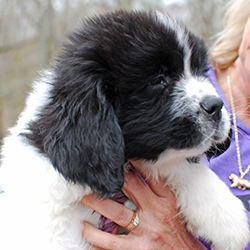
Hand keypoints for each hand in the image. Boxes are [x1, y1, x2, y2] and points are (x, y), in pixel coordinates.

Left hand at [81, 160, 205, 249]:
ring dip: (97, 202)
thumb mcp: (175, 208)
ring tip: (83, 195)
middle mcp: (156, 212)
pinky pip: (111, 241)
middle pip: (130, 187)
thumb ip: (161, 191)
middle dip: (112, 178)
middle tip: (96, 173)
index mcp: (167, 200)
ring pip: (116, 212)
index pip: (152, 176)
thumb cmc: (179, 233)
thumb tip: (145, 173)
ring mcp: (146, 230)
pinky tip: (86, 227)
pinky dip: (96, 234)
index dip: (136, 163)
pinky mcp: (138, 249)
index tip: (123, 155)